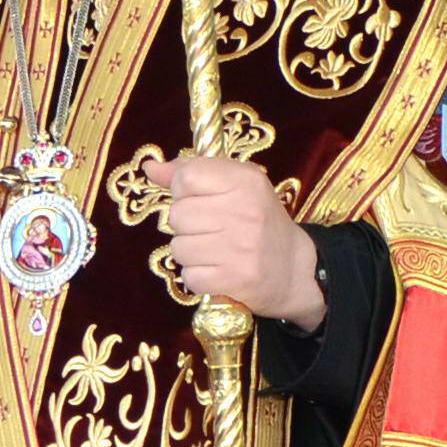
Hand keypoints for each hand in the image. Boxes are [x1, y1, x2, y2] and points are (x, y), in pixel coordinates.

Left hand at [161, 154, 318, 322]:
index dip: (181, 192)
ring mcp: (240, 247)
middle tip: (210, 230)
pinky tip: (217, 271)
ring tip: (214, 252)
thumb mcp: (236, 185)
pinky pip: (189, 277)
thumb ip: (192, 172)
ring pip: (178, 248)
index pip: (185, 178)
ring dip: (190, 254)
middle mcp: (244, 211)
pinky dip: (198, 278)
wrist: (295, 269)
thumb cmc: (259, 222)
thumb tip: (151, 167)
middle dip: (185, 226)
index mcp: (246, 181)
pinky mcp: (235, 278)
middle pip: (177, 215)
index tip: (198, 200)